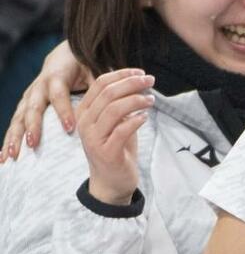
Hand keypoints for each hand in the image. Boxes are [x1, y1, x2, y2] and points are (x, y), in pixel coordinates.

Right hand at [1, 40, 91, 161]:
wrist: (64, 56)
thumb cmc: (82, 64)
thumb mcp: (92, 68)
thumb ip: (98, 80)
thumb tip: (113, 92)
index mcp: (56, 77)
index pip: (58, 94)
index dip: (63, 110)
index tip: (70, 127)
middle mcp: (38, 87)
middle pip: (33, 107)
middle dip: (33, 127)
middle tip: (34, 144)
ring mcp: (29, 98)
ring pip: (19, 118)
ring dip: (15, 137)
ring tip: (13, 155)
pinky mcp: (24, 106)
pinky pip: (15, 124)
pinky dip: (9, 140)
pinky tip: (5, 157)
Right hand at [76, 69, 154, 205]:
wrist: (112, 181)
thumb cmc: (117, 147)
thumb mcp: (117, 121)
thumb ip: (121, 102)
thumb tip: (137, 79)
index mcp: (84, 111)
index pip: (100, 83)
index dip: (122, 74)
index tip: (141, 72)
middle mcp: (84, 123)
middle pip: (108, 93)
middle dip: (132, 83)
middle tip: (151, 81)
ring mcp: (93, 138)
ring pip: (114, 109)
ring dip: (136, 100)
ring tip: (151, 100)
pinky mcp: (106, 152)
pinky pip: (122, 130)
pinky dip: (136, 120)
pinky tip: (145, 117)